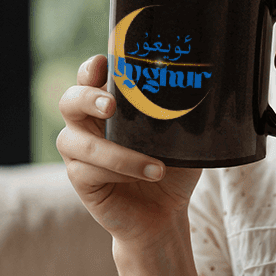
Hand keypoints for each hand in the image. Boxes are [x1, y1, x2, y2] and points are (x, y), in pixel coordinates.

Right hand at [56, 54, 202, 247]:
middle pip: (69, 100)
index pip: (90, 76)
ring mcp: (79, 152)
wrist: (165, 212)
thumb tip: (205, 83)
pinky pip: (86, 171)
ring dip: (117, 153)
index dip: (91, 67)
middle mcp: (87, 124)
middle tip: (111, 106)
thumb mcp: (182, 135)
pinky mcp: (80, 180)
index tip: (104, 63)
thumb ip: (181, 112)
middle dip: (87, 97)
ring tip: (157, 166)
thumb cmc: (173, 166)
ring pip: (76, 141)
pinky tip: (148, 175)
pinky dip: (119, 172)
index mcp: (109, 105)